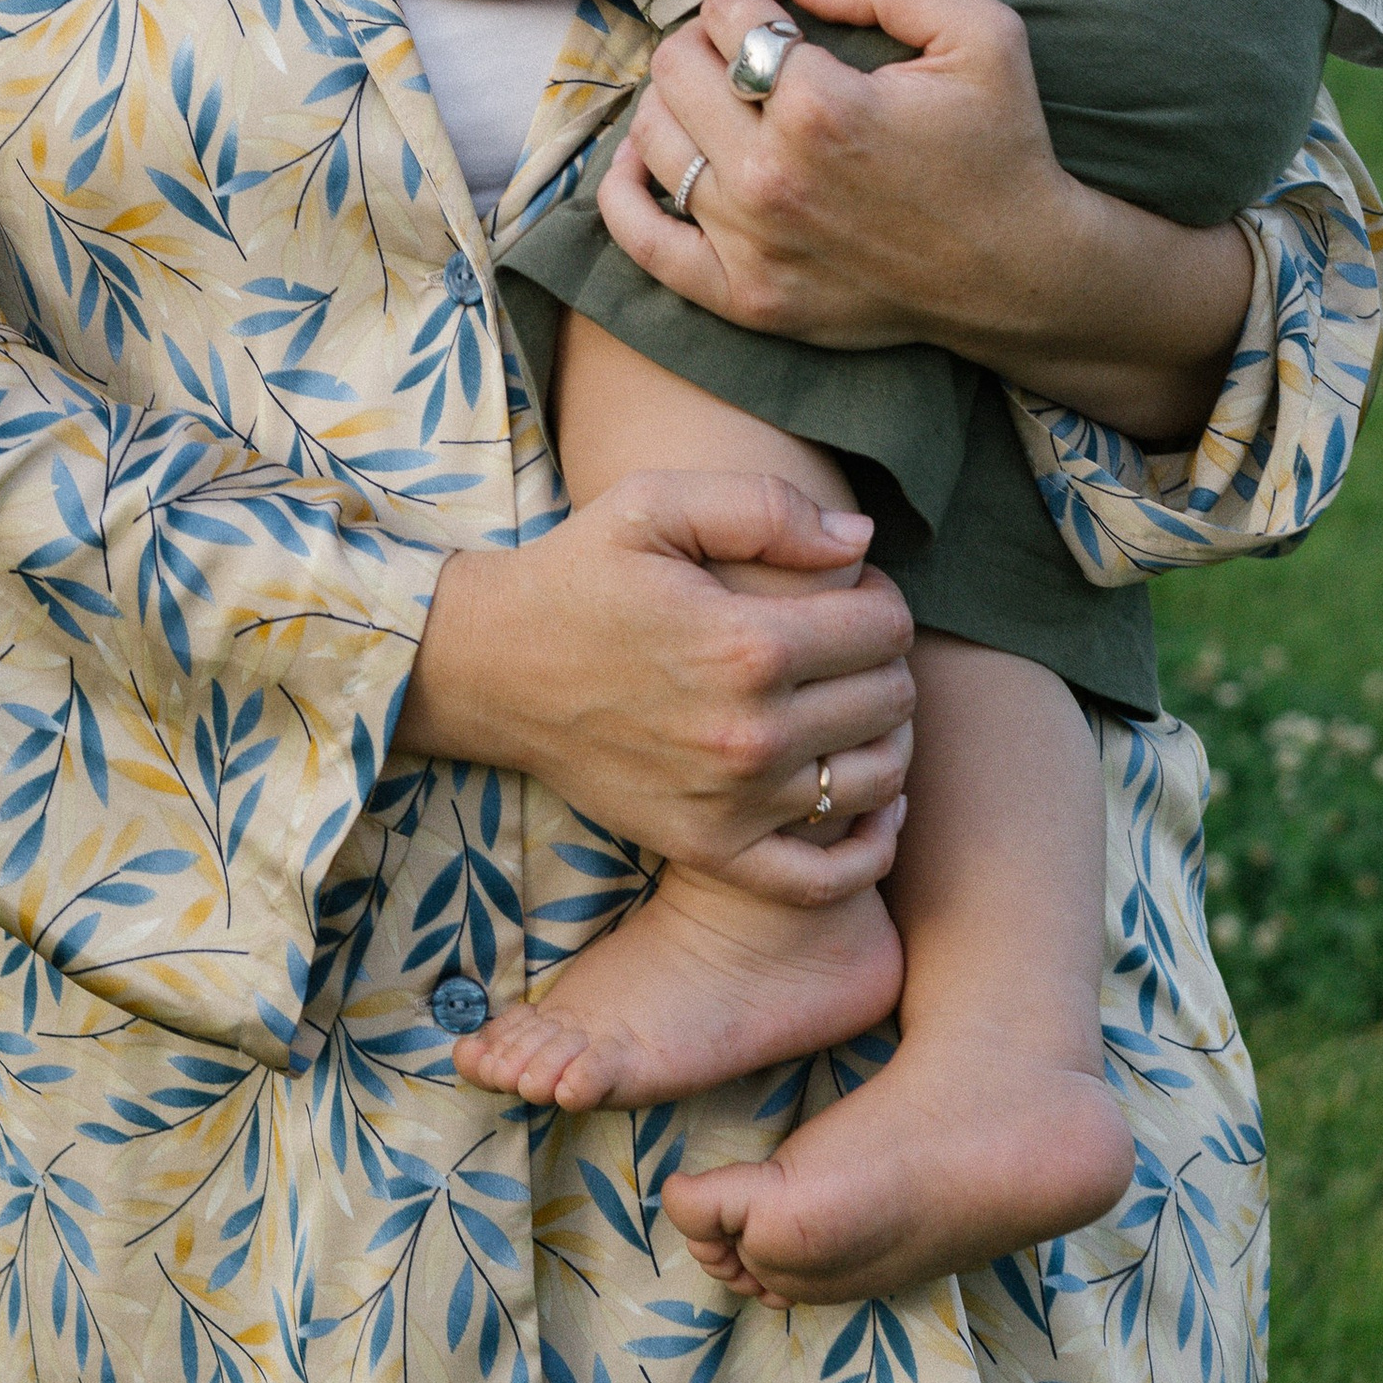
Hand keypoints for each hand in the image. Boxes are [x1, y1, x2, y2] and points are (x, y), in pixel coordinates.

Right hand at [400, 470, 916, 900]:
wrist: (491, 669)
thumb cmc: (578, 576)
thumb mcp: (655, 504)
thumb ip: (765, 508)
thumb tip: (859, 541)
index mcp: (745, 644)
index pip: (886, 628)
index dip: (880, 597)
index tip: (846, 590)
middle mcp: (749, 734)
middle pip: (891, 701)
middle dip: (883, 661)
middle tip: (841, 644)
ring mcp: (732, 804)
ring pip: (878, 780)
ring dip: (883, 738)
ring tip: (845, 706)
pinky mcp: (711, 850)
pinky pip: (829, 877)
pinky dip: (869, 847)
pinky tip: (868, 805)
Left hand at [599, 0, 1249, 438]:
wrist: (1020, 274)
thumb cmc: (1002, 148)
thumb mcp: (983, 33)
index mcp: (820, 106)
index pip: (729, 15)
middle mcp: (771, 176)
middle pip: (675, 69)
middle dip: (707, 38)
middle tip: (747, 44)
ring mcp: (750, 243)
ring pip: (652, 139)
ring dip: (673, 102)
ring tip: (716, 96)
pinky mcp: (743, 297)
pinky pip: (642, 238)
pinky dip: (625, 192)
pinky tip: (642, 160)